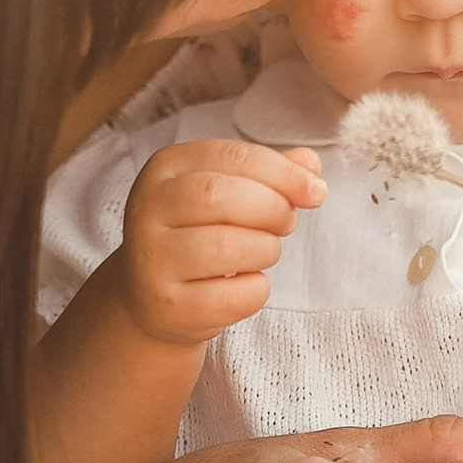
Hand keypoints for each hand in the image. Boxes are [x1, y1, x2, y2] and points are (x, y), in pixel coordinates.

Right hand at [116, 136, 323, 345]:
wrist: (151, 296)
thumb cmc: (197, 234)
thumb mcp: (224, 192)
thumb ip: (267, 174)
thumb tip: (310, 165)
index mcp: (165, 168)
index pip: (231, 157)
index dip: (283, 172)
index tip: (314, 191)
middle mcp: (148, 210)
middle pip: (221, 196)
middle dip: (272, 208)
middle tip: (286, 223)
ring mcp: (153, 260)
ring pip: (228, 246)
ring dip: (266, 249)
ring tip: (262, 252)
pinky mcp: (168, 306)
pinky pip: (234, 296)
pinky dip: (255, 290)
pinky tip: (244, 284)